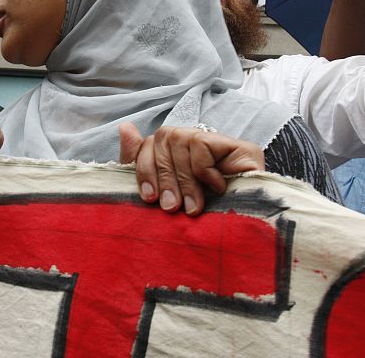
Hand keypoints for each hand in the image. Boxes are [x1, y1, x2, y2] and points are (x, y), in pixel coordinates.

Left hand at [119, 123, 264, 215]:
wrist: (239, 237)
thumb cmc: (196, 218)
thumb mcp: (160, 194)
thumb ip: (139, 161)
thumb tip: (125, 127)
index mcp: (172, 152)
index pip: (148, 144)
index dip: (144, 169)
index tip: (149, 198)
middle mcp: (193, 141)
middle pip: (163, 141)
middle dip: (165, 179)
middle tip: (172, 208)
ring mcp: (217, 142)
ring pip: (182, 142)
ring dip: (186, 181)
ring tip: (194, 206)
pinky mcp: (238, 145)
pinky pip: (202, 146)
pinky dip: (205, 172)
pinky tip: (218, 187)